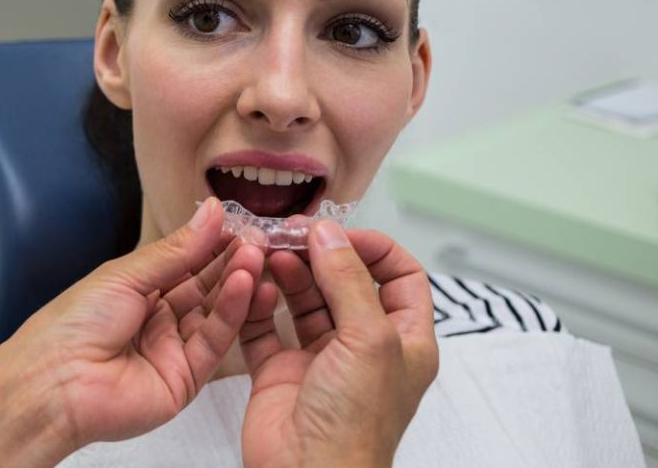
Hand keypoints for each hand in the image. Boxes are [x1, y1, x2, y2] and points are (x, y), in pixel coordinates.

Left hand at [6, 197, 273, 447]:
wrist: (54, 383)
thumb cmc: (73, 325)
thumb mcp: (126, 275)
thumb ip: (176, 249)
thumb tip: (212, 212)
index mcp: (137, 291)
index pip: (186, 264)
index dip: (214, 244)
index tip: (242, 224)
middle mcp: (157, 319)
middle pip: (204, 288)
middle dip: (232, 262)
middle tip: (260, 238)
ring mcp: (173, 350)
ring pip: (215, 313)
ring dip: (237, 284)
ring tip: (257, 256)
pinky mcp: (185, 378)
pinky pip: (215, 341)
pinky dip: (232, 312)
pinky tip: (244, 284)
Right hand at [238, 223, 438, 467]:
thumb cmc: (355, 426)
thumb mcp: (368, 340)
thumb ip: (348, 280)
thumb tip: (330, 234)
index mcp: (404, 341)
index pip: (399, 276)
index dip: (373, 248)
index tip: (339, 232)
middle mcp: (362, 347)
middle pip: (344, 282)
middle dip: (319, 254)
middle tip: (291, 233)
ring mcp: (319, 359)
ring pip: (302, 299)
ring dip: (287, 273)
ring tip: (268, 252)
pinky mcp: (279, 372)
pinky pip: (264, 327)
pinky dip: (256, 303)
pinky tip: (253, 285)